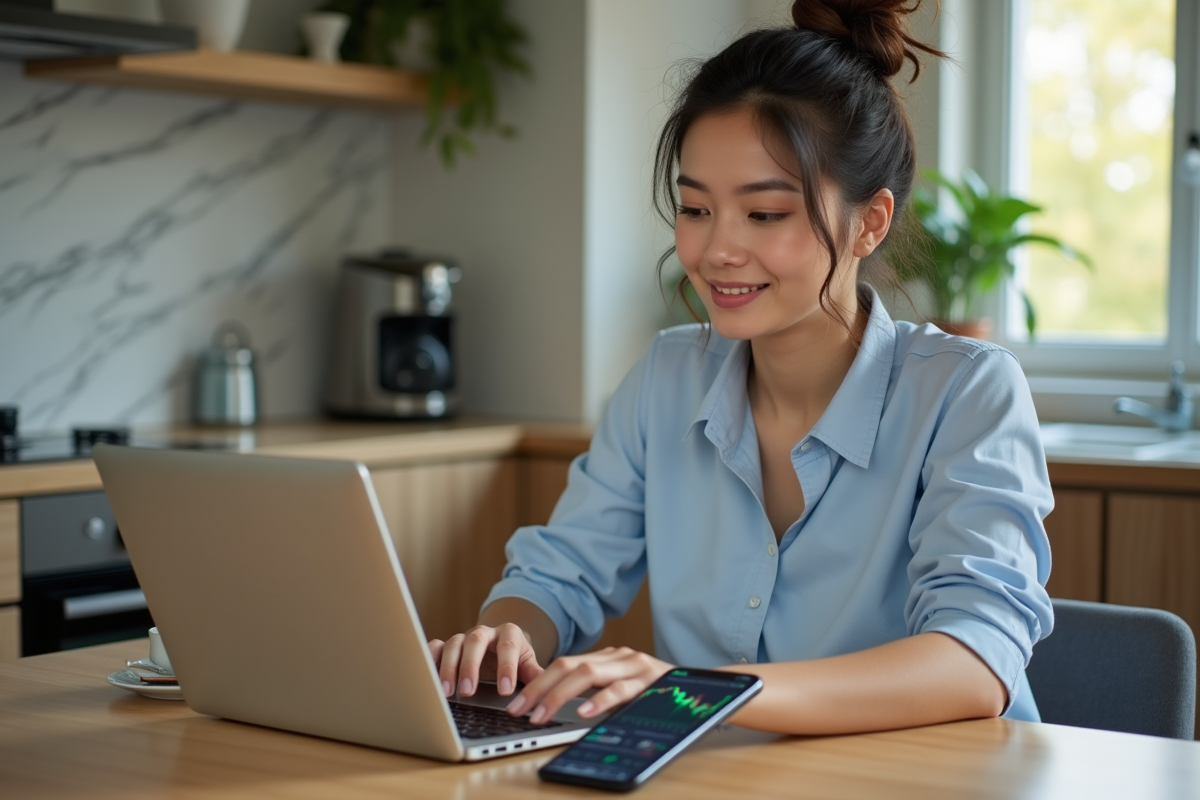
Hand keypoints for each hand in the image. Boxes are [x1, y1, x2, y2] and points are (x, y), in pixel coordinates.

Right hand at [428, 623, 543, 698]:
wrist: (502, 646)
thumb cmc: (516, 660)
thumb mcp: (528, 665)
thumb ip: (535, 675)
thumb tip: (549, 691)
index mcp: (509, 634)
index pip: (508, 646)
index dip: (506, 667)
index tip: (505, 690)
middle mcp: (485, 632)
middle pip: (476, 640)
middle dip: (471, 666)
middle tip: (469, 691)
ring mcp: (464, 637)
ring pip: (453, 644)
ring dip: (449, 668)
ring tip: (447, 692)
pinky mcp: (447, 646)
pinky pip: (435, 647)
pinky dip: (429, 660)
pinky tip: (427, 678)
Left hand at [504, 646, 673, 723]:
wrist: (705, 691)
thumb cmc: (659, 696)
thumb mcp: (624, 690)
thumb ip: (597, 692)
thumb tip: (556, 708)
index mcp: (609, 658)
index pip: (564, 664)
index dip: (537, 683)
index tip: (517, 703)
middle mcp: (619, 657)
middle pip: (569, 665)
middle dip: (539, 688)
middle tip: (519, 710)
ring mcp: (635, 666)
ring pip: (588, 673)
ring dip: (559, 695)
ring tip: (541, 714)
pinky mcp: (650, 680)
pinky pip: (620, 689)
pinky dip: (599, 700)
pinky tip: (583, 712)